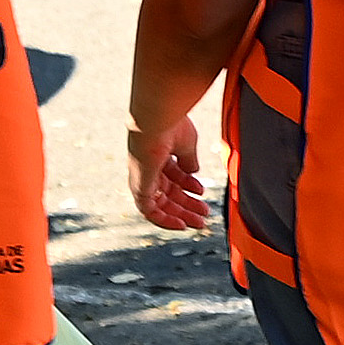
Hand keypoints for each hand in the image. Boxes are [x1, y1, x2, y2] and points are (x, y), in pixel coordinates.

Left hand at [127, 109, 210, 231]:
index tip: (202, 192)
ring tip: (200, 221)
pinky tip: (182, 225)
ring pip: (162, 204)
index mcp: (159, 154)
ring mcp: (143, 178)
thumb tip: (194, 172)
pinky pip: (149, 211)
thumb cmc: (171, 125)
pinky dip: (165, 220)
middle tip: (204, 214)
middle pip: (169, 192)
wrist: (156, 120)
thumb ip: (189, 160)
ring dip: (181, 214)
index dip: (189, 185)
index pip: (173, 175)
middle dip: (188, 204)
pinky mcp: (139, 188)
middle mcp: (148, 167)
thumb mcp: (187, 144)